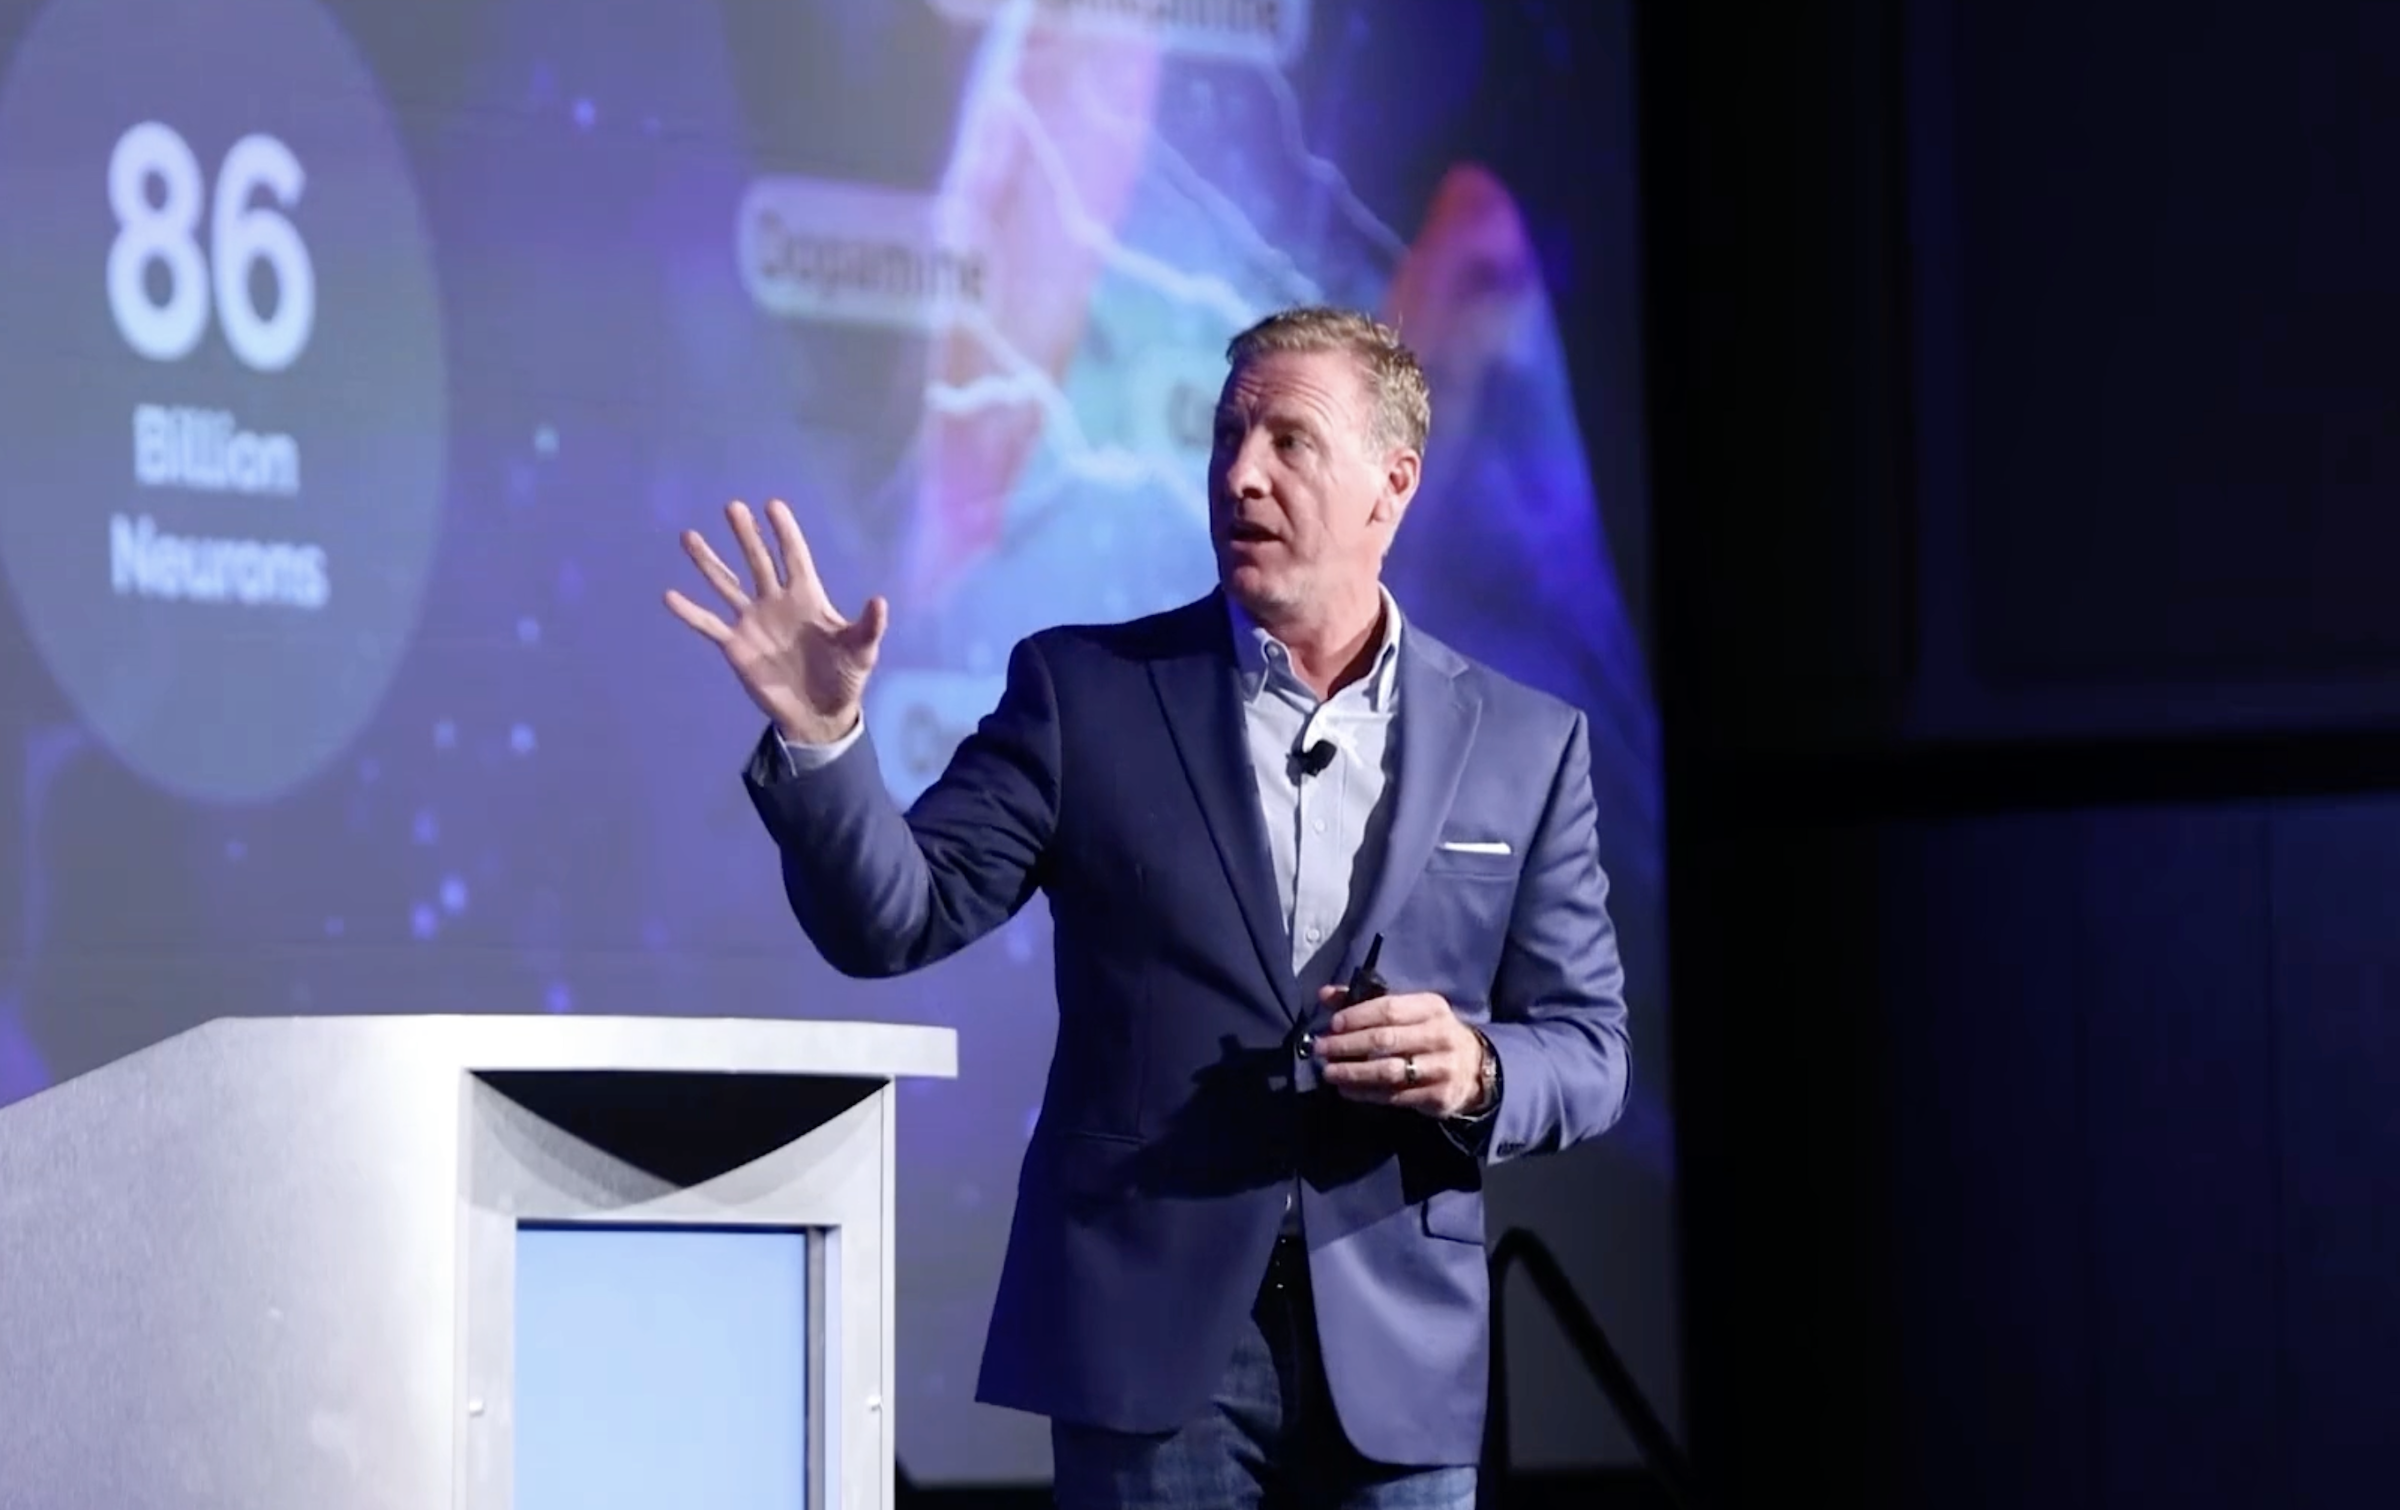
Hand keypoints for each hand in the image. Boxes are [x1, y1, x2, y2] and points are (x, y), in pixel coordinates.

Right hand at [665, 499, 888, 744]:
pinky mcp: (736, 645)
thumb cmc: (845, 677)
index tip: (772, 504)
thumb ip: (868, 626)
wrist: (819, 713)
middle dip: (746, 535)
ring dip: (708, 562)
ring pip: (727, 584)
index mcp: (807, 597)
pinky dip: (690, 612)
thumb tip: (880, 601)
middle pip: (758, 561)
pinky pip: (709, 624)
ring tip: (689, 536)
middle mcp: (776, 602)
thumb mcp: (862, 651)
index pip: (794, 557)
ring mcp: (753, 621)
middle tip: (732, 506)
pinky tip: (670, 595)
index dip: (785, 532)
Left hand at [1314, 987, 1487, 1118]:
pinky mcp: (1439, 1096)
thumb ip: (1366, 1001)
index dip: (1357, 1016)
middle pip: (1385, 1040)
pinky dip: (1366, 1094)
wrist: (1474, 1068)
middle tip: (1321, 1050)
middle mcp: (1440, 1035)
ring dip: (1353, 1073)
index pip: (1389, 1009)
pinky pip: (1395, 1096)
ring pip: (1389, 1071)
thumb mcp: (1408, 1011)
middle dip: (1347, 1045)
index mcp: (1432, 1007)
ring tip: (1329, 1072)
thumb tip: (1324, 994)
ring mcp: (1442, 1067)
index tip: (1332, 1025)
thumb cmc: (1429, 1033)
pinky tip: (1347, 1090)